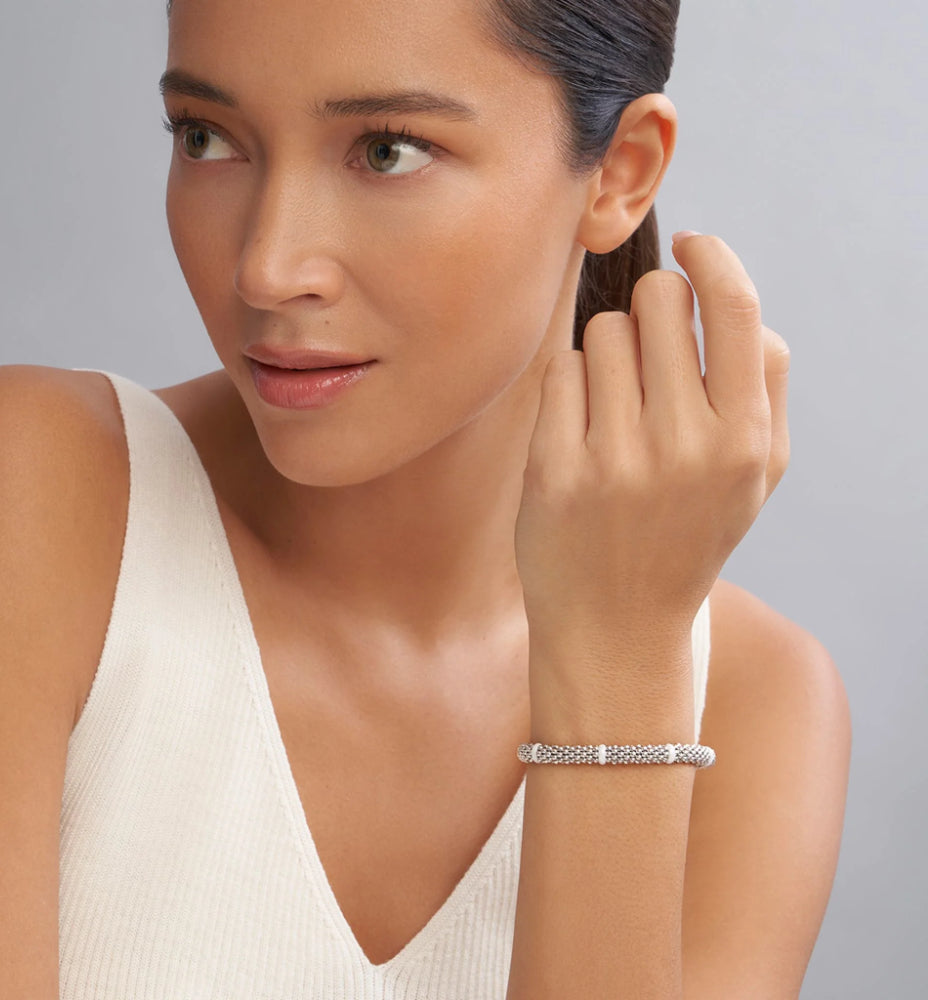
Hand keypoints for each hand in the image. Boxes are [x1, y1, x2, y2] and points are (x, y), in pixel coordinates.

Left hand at [515, 234, 789, 646]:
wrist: (619, 625)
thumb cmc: (689, 531)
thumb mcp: (756, 472)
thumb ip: (766, 380)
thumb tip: (727, 290)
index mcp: (746, 439)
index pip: (734, 306)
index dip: (711, 257)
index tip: (691, 245)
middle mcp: (686, 446)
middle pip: (657, 302)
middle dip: (649, 314)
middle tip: (646, 360)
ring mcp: (616, 459)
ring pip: (601, 332)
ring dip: (605, 355)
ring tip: (613, 412)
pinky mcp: (555, 472)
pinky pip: (558, 371)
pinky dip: (568, 387)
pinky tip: (579, 430)